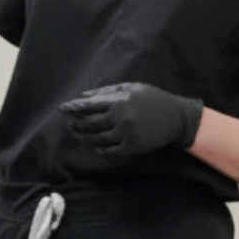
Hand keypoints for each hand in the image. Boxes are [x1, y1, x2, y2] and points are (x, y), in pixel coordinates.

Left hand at [61, 82, 202, 161]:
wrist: (176, 118)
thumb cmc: (153, 99)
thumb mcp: (132, 88)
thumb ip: (108, 91)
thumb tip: (85, 96)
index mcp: (119, 100)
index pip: (89, 105)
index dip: (74, 108)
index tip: (62, 109)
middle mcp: (120, 117)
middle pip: (89, 123)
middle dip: (76, 124)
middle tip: (69, 124)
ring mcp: (125, 133)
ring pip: (96, 138)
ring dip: (84, 137)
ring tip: (78, 134)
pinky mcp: (131, 146)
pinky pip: (109, 150)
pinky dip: (99, 148)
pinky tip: (95, 145)